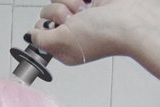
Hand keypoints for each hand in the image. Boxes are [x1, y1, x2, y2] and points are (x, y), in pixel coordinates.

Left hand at [30, 0, 159, 65]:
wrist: (129, 19)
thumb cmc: (102, 34)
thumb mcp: (62, 42)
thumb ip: (41, 40)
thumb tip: (30, 36)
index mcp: (62, 49)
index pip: (39, 32)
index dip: (45, 27)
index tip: (57, 29)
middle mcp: (70, 33)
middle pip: (47, 13)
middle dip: (59, 13)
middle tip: (75, 20)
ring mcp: (79, 15)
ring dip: (70, 1)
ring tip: (85, 11)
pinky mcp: (87, 1)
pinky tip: (90, 2)